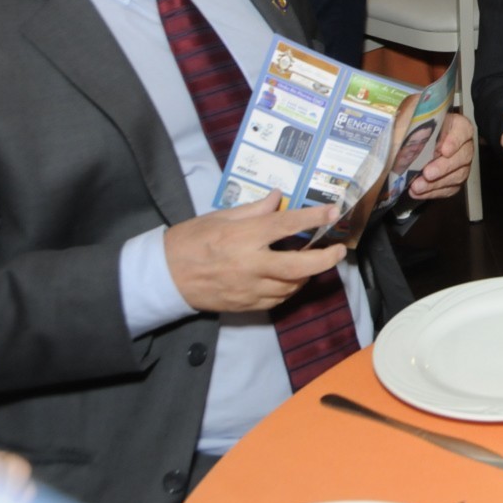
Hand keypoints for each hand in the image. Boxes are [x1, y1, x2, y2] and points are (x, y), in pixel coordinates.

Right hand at [164, 190, 346, 312]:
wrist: (164, 276)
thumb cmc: (190, 240)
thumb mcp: (220, 217)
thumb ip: (254, 210)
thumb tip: (278, 197)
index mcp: (244, 237)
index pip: (286, 225)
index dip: (313, 217)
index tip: (333, 211)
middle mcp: (250, 265)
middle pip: (298, 267)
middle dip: (324, 259)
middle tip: (338, 251)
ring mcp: (248, 289)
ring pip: (291, 286)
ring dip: (307, 275)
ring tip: (312, 262)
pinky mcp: (245, 305)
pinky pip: (276, 300)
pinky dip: (288, 289)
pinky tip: (290, 279)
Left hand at [406, 111, 475, 199]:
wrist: (425, 141)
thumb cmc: (425, 128)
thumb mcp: (423, 119)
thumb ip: (419, 122)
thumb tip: (402, 125)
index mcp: (459, 127)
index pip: (463, 131)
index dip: (455, 141)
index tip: (444, 150)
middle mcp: (465, 147)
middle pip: (462, 158)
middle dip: (443, 167)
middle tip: (427, 173)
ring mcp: (462, 165)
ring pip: (456, 176)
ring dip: (436, 184)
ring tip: (417, 187)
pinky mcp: (456, 181)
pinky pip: (448, 189)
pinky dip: (432, 193)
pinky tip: (418, 192)